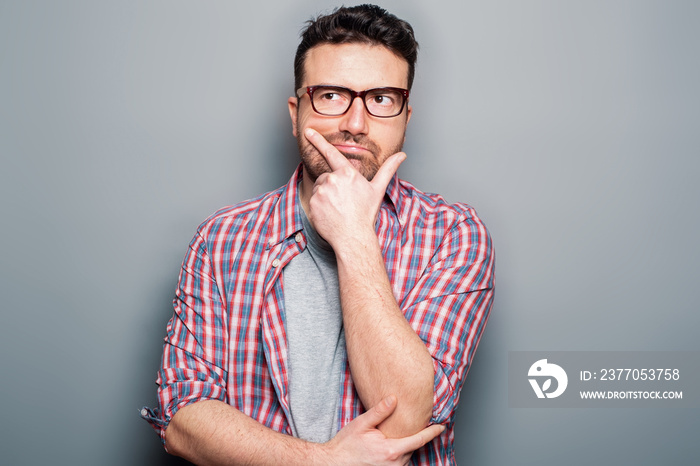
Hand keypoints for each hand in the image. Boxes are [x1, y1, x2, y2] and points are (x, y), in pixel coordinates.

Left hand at [304, 128, 405, 249]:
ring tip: (337, 208)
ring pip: (320, 188)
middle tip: (344, 201)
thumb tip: (402, 156)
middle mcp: (333, 179)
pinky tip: (330, 214)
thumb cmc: (366, 213)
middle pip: (327, 177)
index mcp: (348, 173)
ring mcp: (322, 190)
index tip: (308, 132)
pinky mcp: (313, 202)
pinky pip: (314, 200)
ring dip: (326, 196)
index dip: (318, 140)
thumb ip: (388, 169)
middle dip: (332, 186)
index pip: (331, 152)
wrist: (353, 236)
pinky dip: (319, 206)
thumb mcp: (378, 189)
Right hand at [322, 395, 443, 465]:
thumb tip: (394, 398)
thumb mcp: (362, 424)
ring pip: (407, 456)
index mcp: (391, 450)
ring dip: (407, 446)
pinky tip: (391, 446)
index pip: (419, 440)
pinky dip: (400, 454)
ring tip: (401, 434)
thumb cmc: (346, 444)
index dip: (432, 432)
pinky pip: (399, 463)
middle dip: (416, 437)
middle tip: (419, 424)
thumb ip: (380, 411)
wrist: (333, 462)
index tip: (441, 426)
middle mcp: (394, 463)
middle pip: (413, 448)